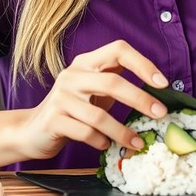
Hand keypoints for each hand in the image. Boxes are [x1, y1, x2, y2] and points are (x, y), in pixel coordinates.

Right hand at [13, 40, 169, 160]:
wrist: (32, 130)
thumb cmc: (74, 110)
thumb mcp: (95, 91)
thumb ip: (118, 85)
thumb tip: (159, 93)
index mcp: (86, 62)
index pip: (118, 49)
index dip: (143, 64)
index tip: (162, 83)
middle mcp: (72, 75)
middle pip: (112, 82)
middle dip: (140, 100)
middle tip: (160, 114)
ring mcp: (61, 97)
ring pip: (99, 115)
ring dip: (122, 131)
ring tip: (137, 142)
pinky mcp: (53, 120)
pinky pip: (84, 132)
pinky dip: (100, 141)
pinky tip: (107, 145)